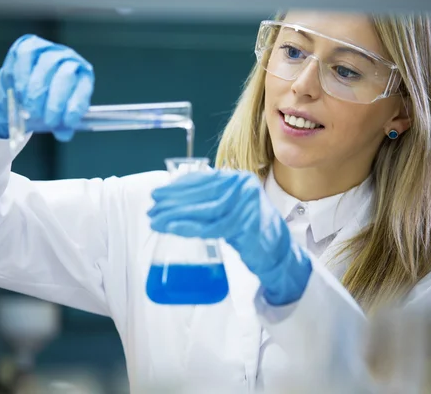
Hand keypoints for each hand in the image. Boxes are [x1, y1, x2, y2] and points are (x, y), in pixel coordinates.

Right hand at [0, 34, 93, 140]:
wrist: (18, 93)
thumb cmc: (42, 104)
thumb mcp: (55, 118)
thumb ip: (62, 126)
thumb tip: (64, 134)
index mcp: (83, 76)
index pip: (84, 88)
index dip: (76, 106)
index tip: (68, 123)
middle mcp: (69, 59)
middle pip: (66, 76)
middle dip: (56, 102)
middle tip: (48, 121)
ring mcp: (49, 49)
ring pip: (46, 66)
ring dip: (37, 92)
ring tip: (31, 111)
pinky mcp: (28, 44)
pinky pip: (26, 56)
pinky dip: (22, 77)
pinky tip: (20, 92)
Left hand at [148, 169, 312, 304]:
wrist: (278, 252)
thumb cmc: (250, 230)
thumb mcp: (229, 207)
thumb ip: (210, 198)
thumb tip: (172, 197)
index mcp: (238, 179)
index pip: (202, 179)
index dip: (177, 187)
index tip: (157, 194)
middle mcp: (244, 187)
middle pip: (201, 193)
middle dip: (172, 201)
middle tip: (152, 209)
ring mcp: (247, 204)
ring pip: (204, 210)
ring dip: (176, 215)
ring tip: (157, 220)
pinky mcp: (247, 224)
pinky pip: (211, 226)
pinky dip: (189, 227)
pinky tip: (173, 228)